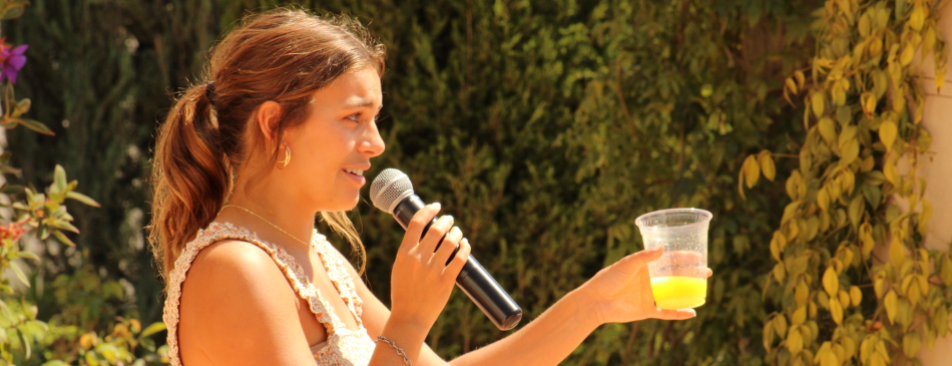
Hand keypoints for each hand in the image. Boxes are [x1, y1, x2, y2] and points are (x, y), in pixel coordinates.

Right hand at [388, 203, 471, 331]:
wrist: (409, 318)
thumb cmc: (403, 292)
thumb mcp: (399, 267)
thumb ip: (410, 250)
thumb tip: (426, 232)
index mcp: (404, 254)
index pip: (417, 223)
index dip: (428, 210)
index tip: (436, 206)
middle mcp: (419, 259)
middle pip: (436, 229)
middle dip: (446, 221)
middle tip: (449, 220)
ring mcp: (433, 270)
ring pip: (451, 241)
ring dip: (457, 233)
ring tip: (458, 232)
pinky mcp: (446, 281)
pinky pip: (460, 258)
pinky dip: (465, 248)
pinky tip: (465, 244)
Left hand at [582, 247, 711, 325]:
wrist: (595, 301)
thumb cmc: (608, 279)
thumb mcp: (626, 264)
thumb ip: (643, 257)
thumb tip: (663, 248)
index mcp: (646, 267)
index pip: (669, 260)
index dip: (684, 257)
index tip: (699, 255)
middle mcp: (650, 280)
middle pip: (675, 276)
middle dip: (692, 274)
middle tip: (707, 272)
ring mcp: (650, 296)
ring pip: (674, 294)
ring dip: (689, 293)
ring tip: (704, 291)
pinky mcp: (647, 310)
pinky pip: (666, 312)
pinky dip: (679, 313)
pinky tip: (692, 313)